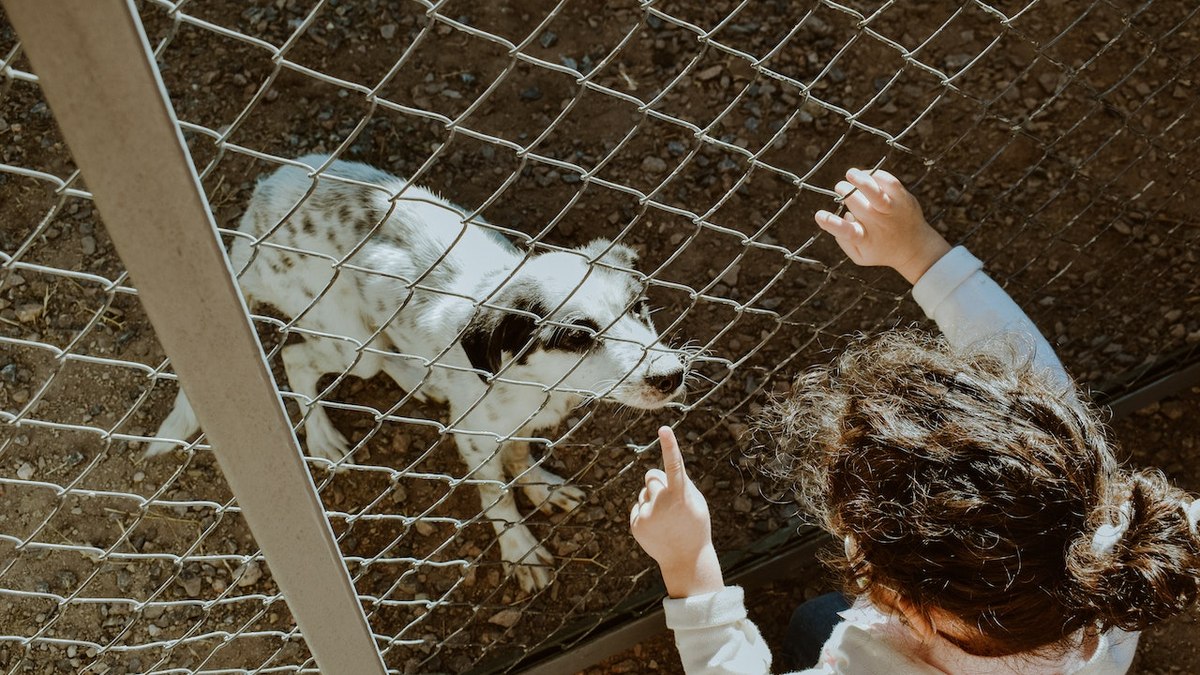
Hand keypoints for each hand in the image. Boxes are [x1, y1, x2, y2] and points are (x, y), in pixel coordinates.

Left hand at [630, 426, 724, 597]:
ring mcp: (646, 515)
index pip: (674, 465)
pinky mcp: (636, 525)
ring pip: (644, 492)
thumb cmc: (694, 525)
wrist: (686, 560)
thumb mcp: (695, 501)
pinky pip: (638, 507)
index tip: (664, 429)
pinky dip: (646, 513)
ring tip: (666, 520)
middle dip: (659, 483)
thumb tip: (661, 470)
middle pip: (652, 476)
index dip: (669, 446)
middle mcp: (661, 503)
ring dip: (652, 499)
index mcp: (680, 496)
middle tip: (671, 503)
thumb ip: (681, 482)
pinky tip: (657, 527)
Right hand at [815, 167, 951, 283]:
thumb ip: (844, 240)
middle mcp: (879, 224)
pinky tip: (867, 176)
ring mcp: (892, 210)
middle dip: (844, 191)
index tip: (819, 215)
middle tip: (840, 189)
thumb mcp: (860, 256)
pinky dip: (875, 175)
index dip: (830, 223)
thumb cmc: (881, 249)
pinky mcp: (903, 198)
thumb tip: (843, 216)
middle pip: (857, 204)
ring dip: (859, 179)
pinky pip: (889, 181)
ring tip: (850, 175)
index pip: (846, 232)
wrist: (916, 248)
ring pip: (875, 191)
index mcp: (865, 239)